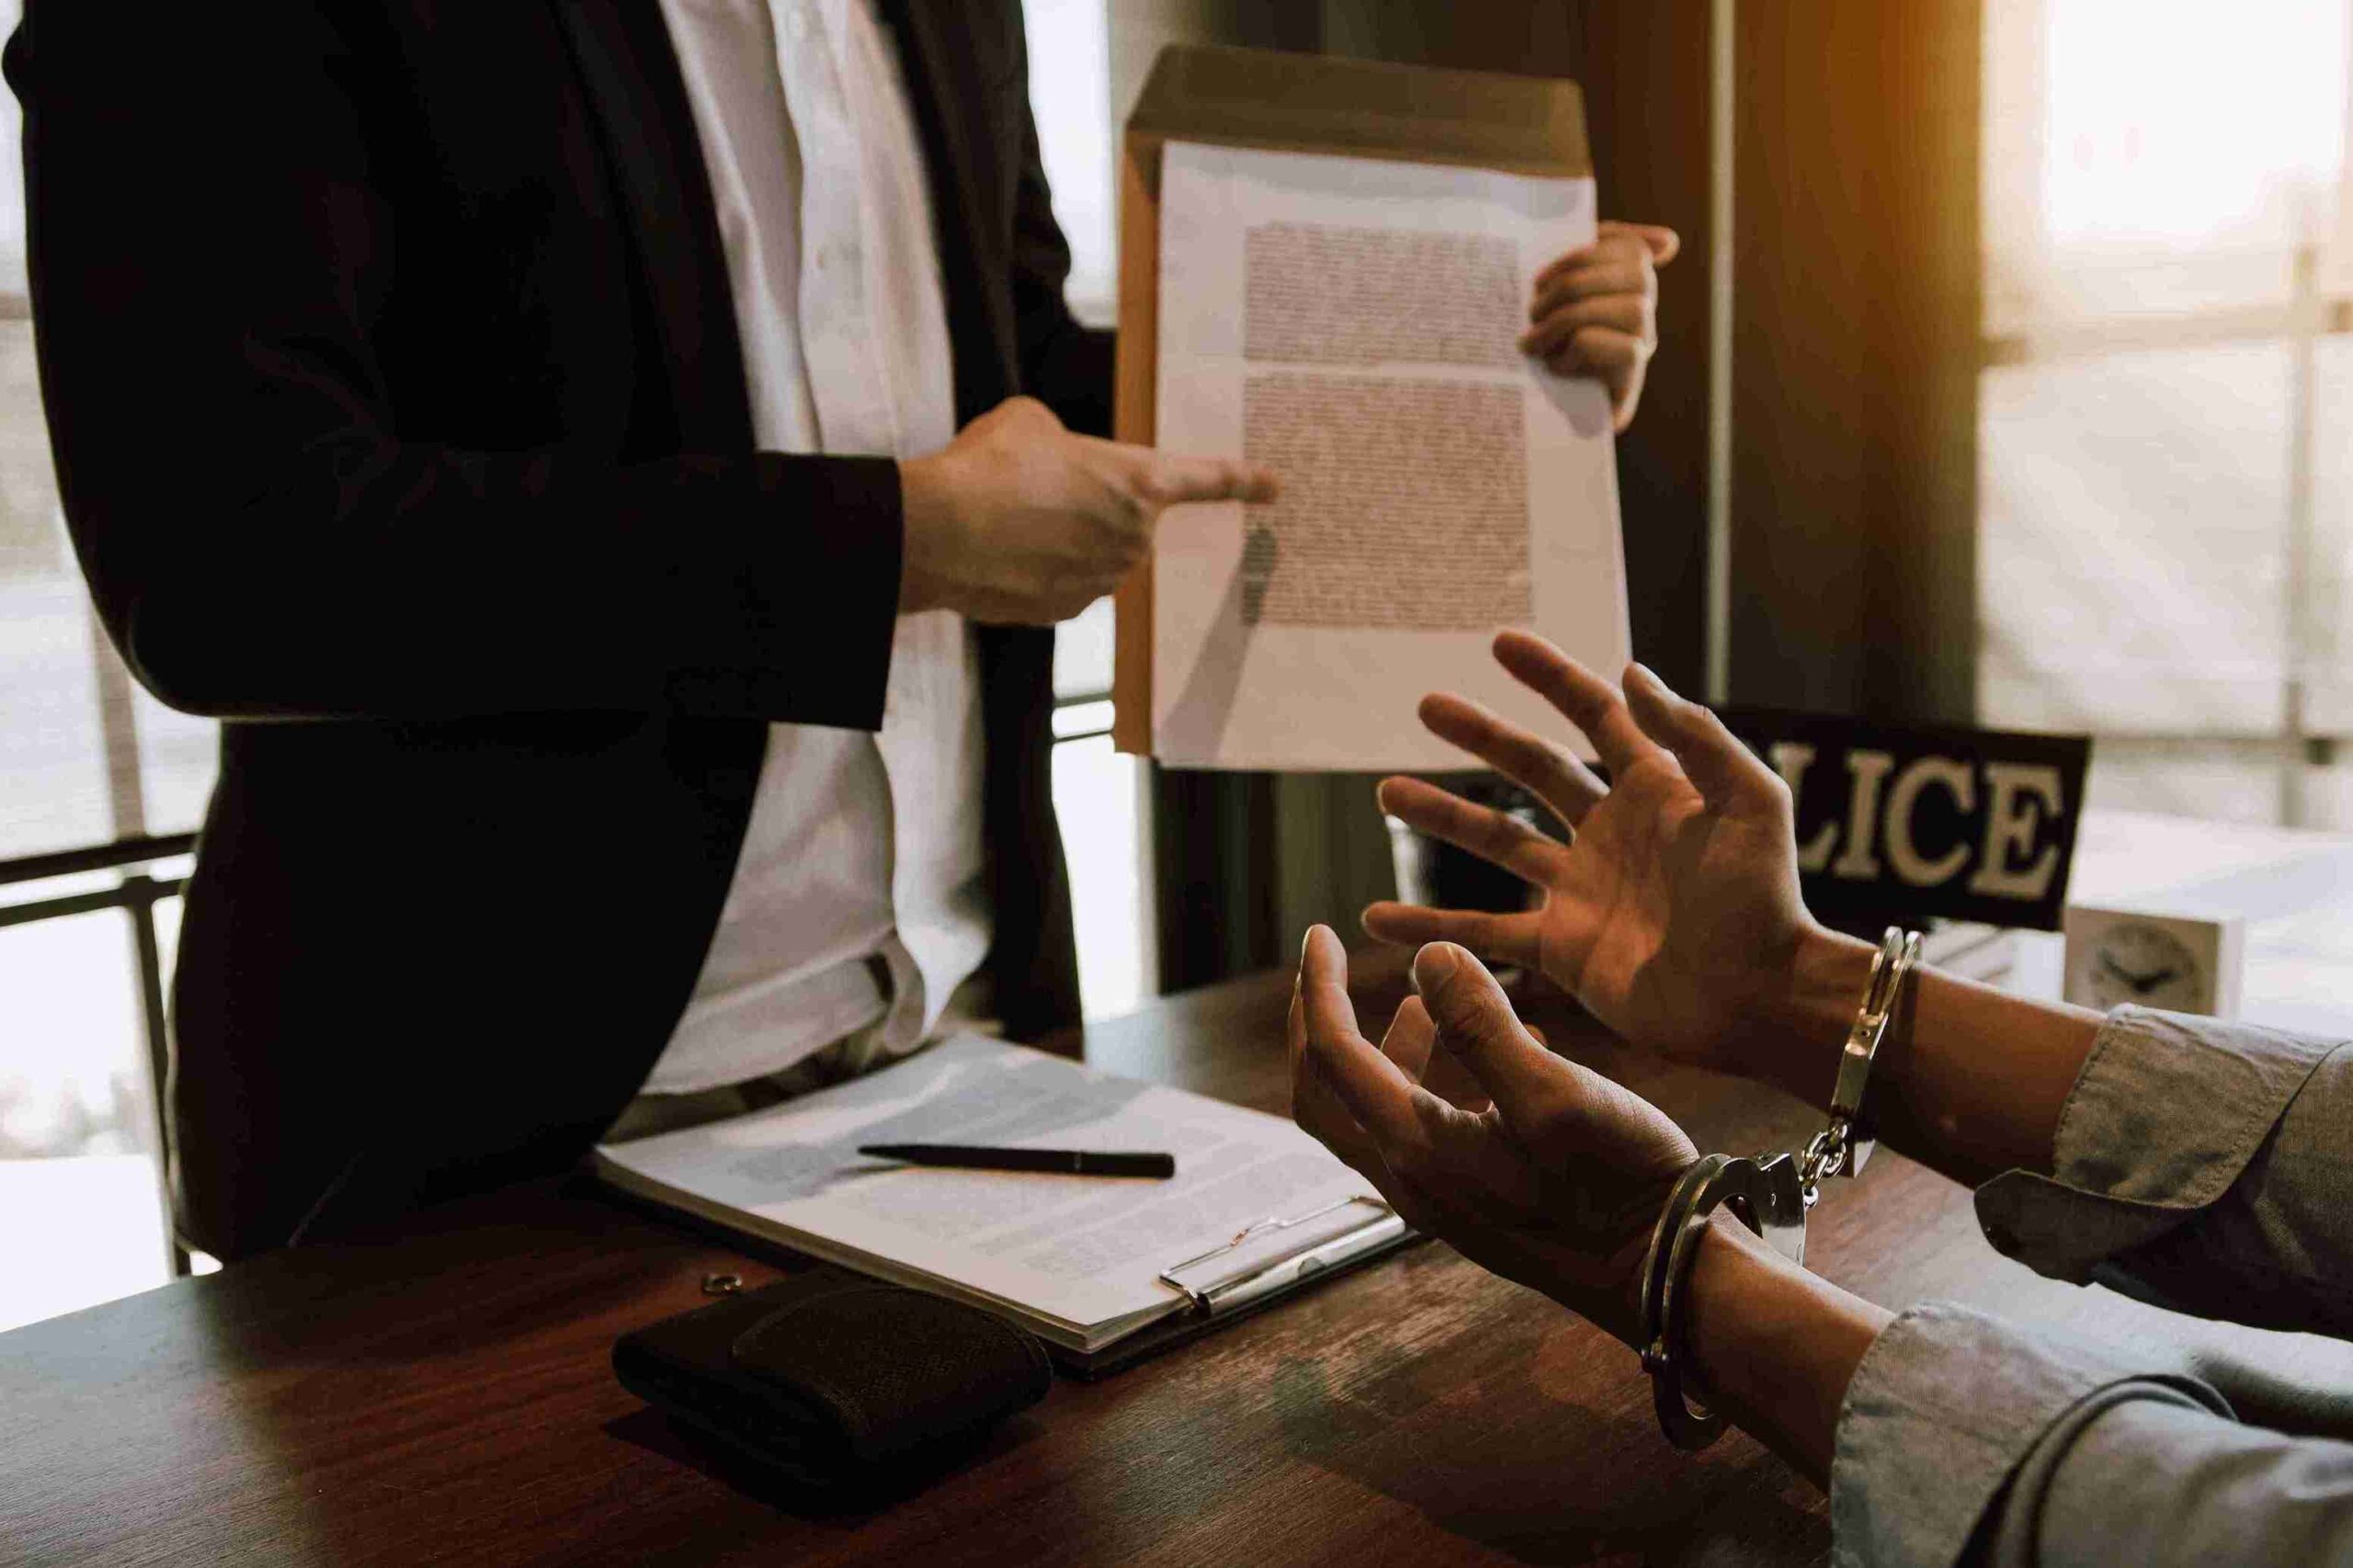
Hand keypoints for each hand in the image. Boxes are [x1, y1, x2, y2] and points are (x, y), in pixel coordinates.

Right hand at [896, 396, 1277, 623]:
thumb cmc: (989, 467)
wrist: (939, 533)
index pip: (1204, 481)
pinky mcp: (1065, 613)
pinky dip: (1037, 570)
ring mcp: (1101, 582)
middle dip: (1089, 506)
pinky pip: (1062, 585)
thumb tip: (1056, 465)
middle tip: (1036, 489)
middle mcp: (1132, 540)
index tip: (1274, 488)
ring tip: (1009, 519)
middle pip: (1126, 521)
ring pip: (1091, 555)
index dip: (1242, 481)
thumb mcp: (1031, 422)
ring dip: (1059, 539)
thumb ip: (1064, 444)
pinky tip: (1001, 553)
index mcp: (1138, 484)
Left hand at [1289, 927, 1695, 1345]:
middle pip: (1327, 1093)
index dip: (1318, 986)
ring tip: (1417, 1003)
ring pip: (1379, 1113)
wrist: (1668, 1277)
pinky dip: (1434, 1080)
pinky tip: (1500, 1049)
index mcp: (1417, 1148)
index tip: (1319, 932)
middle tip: (1324, 969)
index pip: (1332, 1055)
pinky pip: (1428, 1132)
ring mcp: (1444, 1198)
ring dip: (1382, 1050)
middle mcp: (1415, 1179)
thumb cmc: (1618, 1186)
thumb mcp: (1553, 1094)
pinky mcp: (1480, 1203)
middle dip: (1317, 1024)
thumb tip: (1425, 957)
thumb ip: (1483, 1025)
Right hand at [1363, 632, 1821, 1081]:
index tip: (1502, 643)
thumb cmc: (1767, 901)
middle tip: (1427, 705)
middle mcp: (1610, 832)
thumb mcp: (1751, 803)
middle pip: (1532, 768)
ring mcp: (1580, 890)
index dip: (1551, 678)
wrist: (1761, 1001)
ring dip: (1441, 816)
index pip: (1594, 716)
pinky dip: (1430, 928)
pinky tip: (1379, 918)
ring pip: (1496, 842)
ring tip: (1386, 793)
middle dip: (1480, 735)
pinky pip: (1482, 932)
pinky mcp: (1561, 949)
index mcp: (1655, 789)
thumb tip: (1629, 672)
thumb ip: (1695, 737)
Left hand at [1521, 221, 1678, 432]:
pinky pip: (1627, 349)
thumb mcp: (1562, 288)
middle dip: (1570, 289)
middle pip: (1635, 275)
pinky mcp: (1632, 382)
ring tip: (1534, 341)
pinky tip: (1556, 364)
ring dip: (1570, 320)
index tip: (1540, 280)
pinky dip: (1582, 350)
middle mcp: (1643, 314)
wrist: (1526, 416)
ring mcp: (1643, 347)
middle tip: (1531, 312)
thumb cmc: (1539, 341)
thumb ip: (1602, 251)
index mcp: (1629, 282)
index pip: (1630, 248)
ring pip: (1632, 308)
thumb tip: (1670, 242)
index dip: (1583, 255)